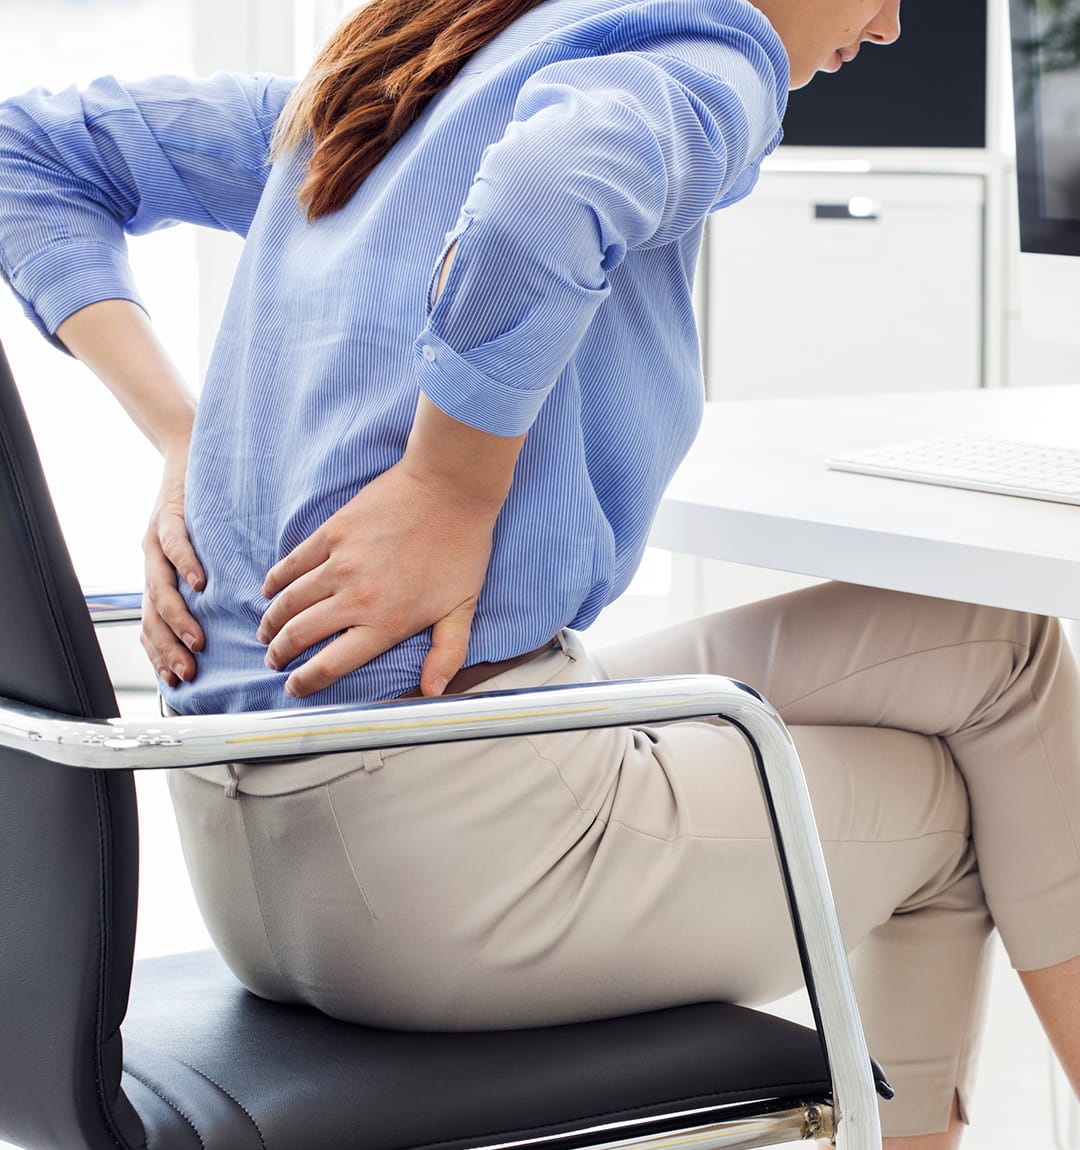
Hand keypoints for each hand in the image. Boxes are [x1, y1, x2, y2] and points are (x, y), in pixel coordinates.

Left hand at [140, 450, 204, 686]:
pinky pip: (175, 545)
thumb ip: (212, 588)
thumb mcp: (204, 556)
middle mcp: (152, 565)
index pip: (152, 629)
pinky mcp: (168, 516)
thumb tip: (236, 622)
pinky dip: (188, 566)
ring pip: (160, 589)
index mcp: (160, 579)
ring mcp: (156, 542)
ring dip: (178, 619)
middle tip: (188, 672)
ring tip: (196, 640)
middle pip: (151, 618)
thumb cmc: (204, 509)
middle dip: (168, 649)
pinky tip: (202, 584)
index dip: (162, 657)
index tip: (180, 684)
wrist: (186, 454)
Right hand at [257, 460, 496, 698]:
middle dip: (280, 654)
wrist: (450, 488)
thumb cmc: (461, 547)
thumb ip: (447, 652)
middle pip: (300, 635)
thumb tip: (434, 691)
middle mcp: (356, 598)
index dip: (305, 681)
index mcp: (386, 623)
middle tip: (274, 660)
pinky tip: (269, 591)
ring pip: (290, 601)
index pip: (330, 664)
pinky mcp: (332, 533)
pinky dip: (276, 580)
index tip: (294, 687)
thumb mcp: (462, 608)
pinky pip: (292, 563)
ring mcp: (340, 563)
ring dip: (272, 622)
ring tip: (266, 633)